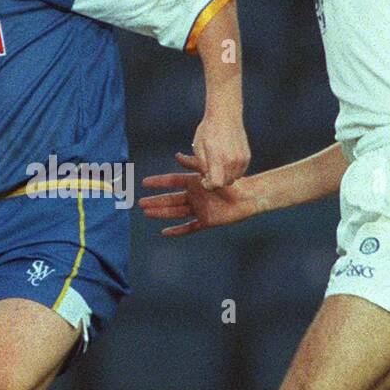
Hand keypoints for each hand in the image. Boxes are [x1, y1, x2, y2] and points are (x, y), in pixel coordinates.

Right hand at [139, 153, 255, 236]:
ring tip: (147, 213)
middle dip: (155, 201)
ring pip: (176, 212)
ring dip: (161, 213)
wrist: (249, 197)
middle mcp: (195, 196)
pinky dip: (177, 231)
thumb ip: (194, 165)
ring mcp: (199, 209)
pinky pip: (189, 227)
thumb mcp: (211, 171)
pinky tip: (165, 233)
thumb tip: (176, 156)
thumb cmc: (233, 182)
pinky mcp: (206, 221)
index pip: (172, 182)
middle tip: (140, 203)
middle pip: (170, 199)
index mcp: (195, 182)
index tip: (144, 183)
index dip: (158, 183)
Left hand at [190, 114, 249, 188]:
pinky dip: (232, 171)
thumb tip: (207, 179)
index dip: (208, 185)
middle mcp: (232, 160)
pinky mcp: (246, 157)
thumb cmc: (208, 131)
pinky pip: (239, 172)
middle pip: (224, 183)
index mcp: (218, 158)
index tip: (204, 179)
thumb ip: (202, 166)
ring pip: (232, 178)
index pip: (216, 184)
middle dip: (215, 181)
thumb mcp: (198, 148)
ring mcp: (241, 159)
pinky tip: (225, 161)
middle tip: (209, 171)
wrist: (225, 115)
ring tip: (217, 165)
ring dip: (224, 176)